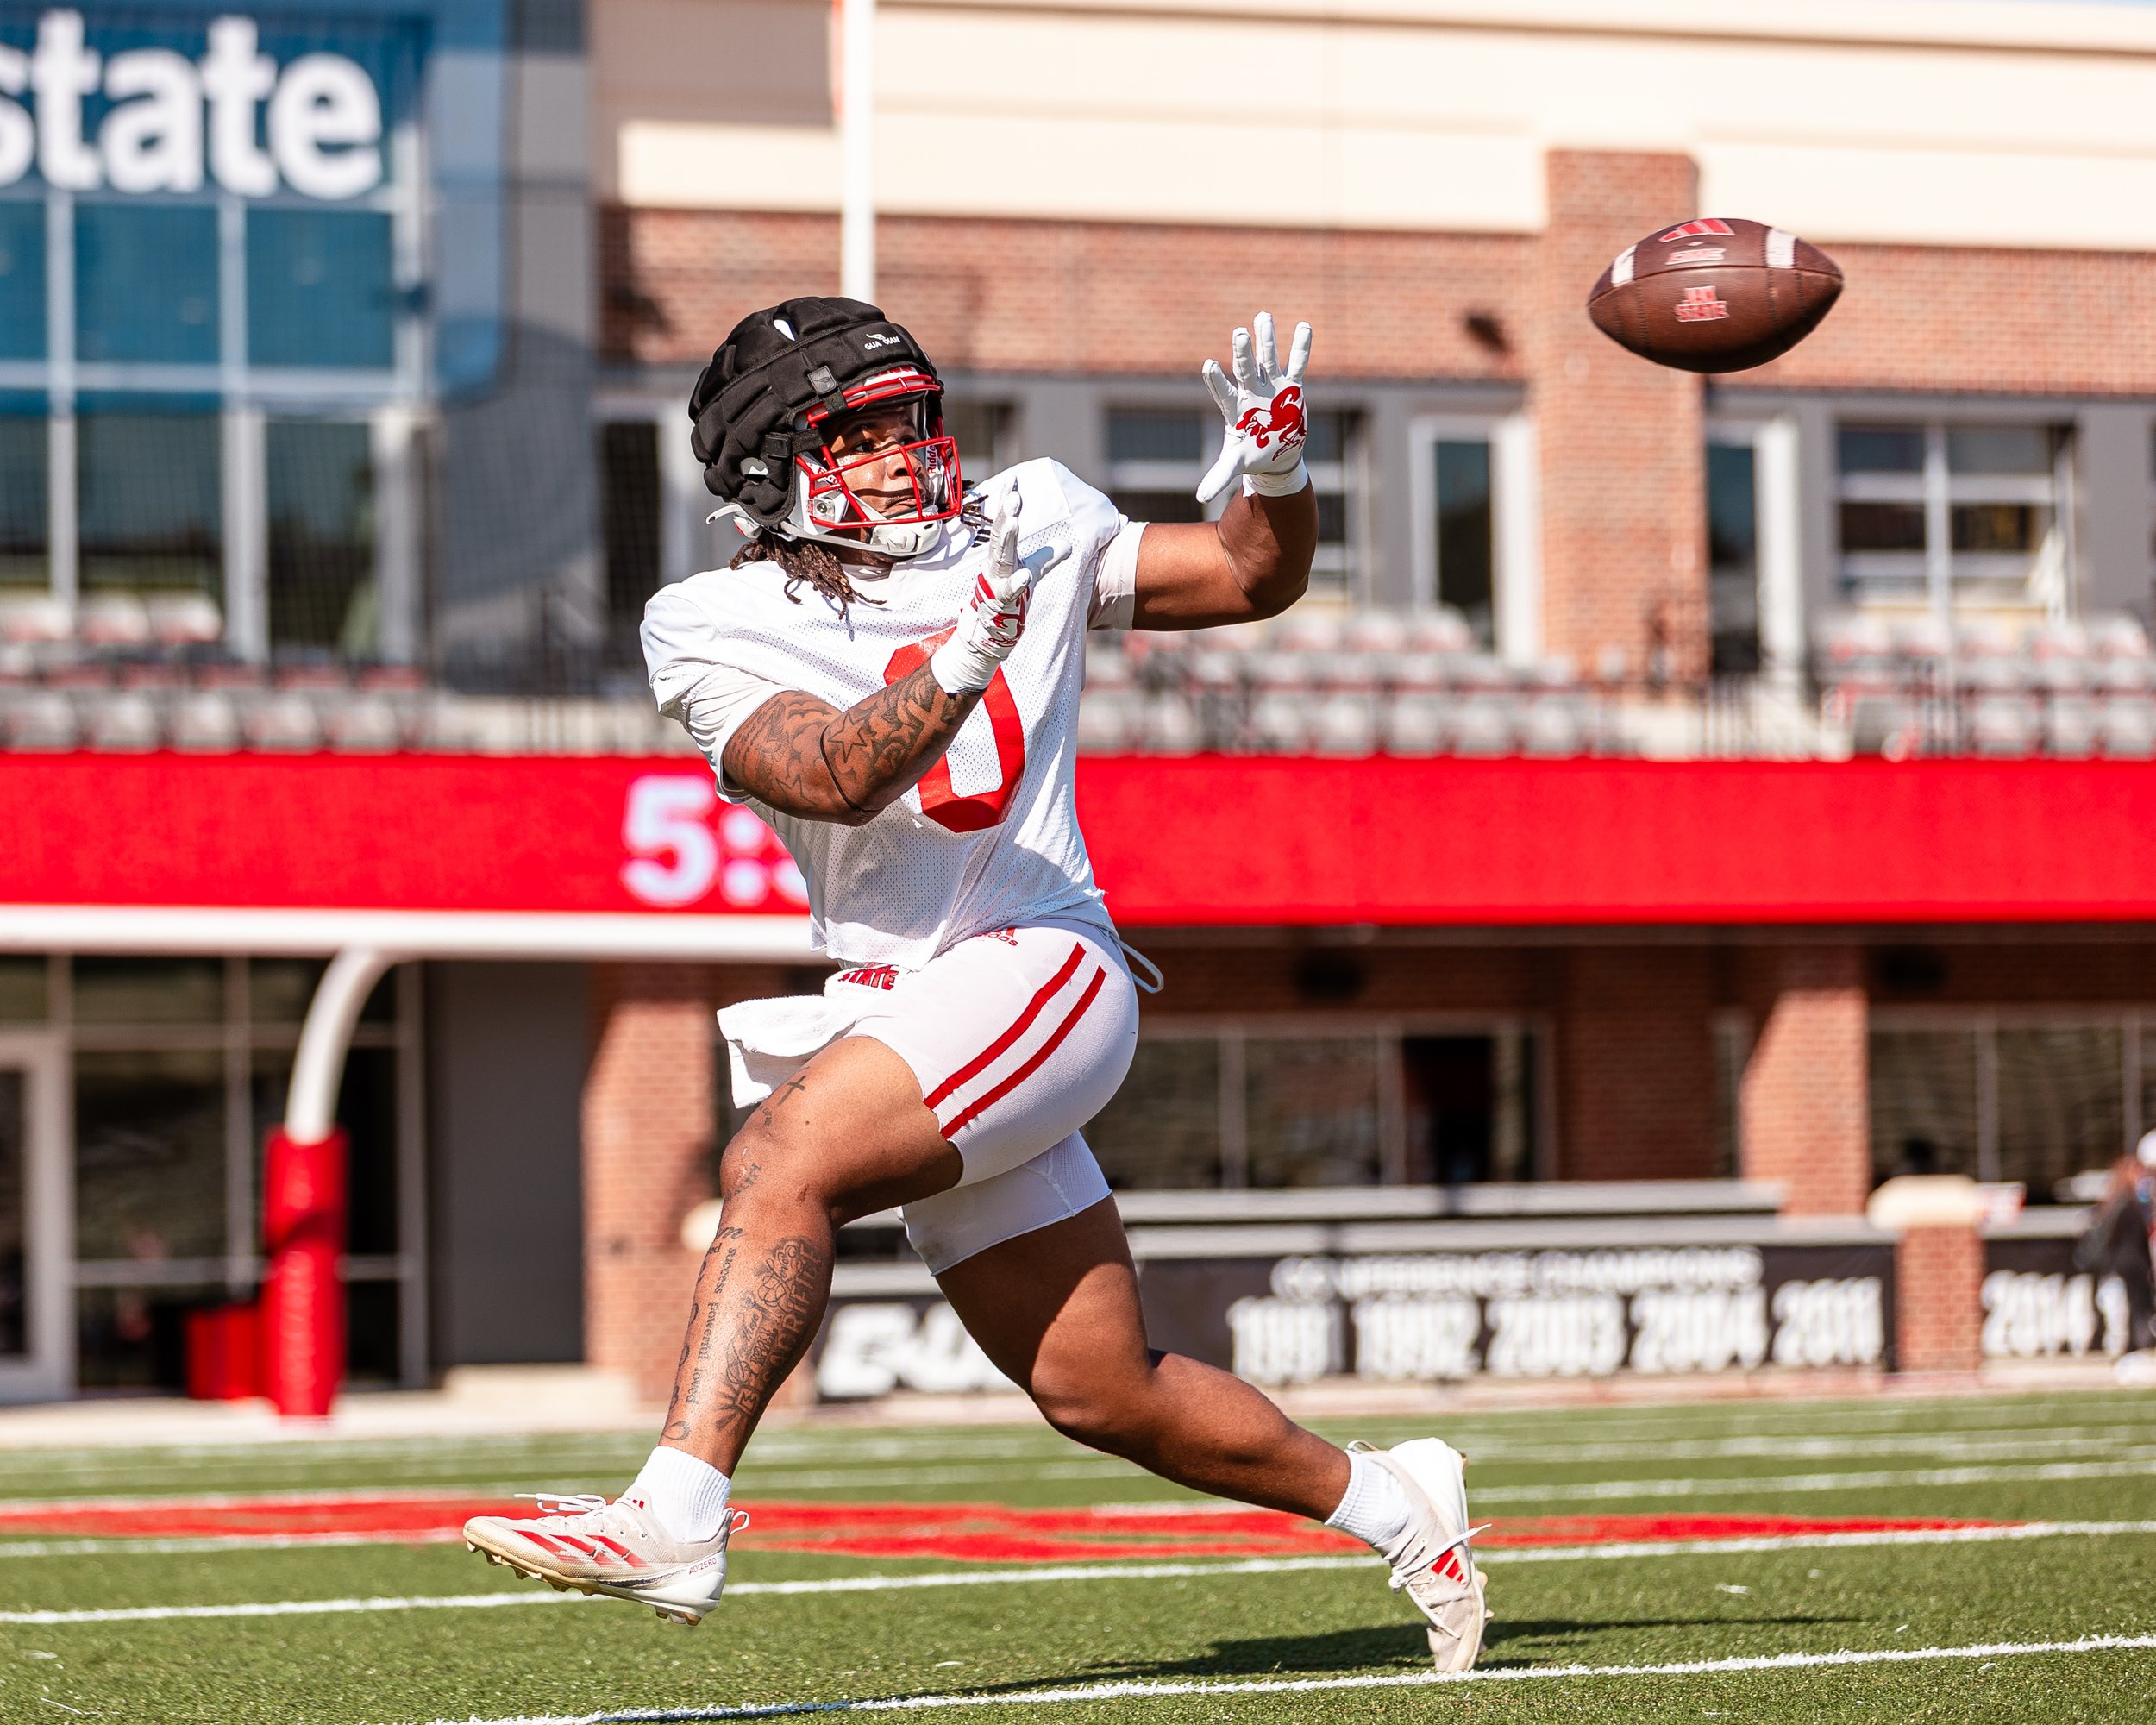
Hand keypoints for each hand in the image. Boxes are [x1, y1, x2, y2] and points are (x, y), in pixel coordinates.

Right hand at [929, 486, 1034, 694]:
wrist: (988, 632)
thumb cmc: (1008, 598)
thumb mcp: (1032, 573)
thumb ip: (1047, 558)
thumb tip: (1068, 544)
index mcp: (1003, 555)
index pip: (1005, 524)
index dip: (1008, 503)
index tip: (1013, 480)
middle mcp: (996, 565)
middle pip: (1001, 536)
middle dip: (1006, 514)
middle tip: (1013, 494)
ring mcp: (996, 583)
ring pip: (1001, 558)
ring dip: (1007, 539)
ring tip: (1014, 521)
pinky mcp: (1001, 603)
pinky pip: (1009, 592)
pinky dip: (1016, 583)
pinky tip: (1025, 576)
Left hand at [1196, 312, 1312, 505]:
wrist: (1276, 455)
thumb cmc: (1252, 456)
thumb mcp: (1236, 465)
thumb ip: (1219, 476)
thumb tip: (1199, 498)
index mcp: (1236, 409)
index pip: (1223, 391)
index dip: (1216, 379)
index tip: (1209, 364)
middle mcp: (1251, 392)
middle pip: (1246, 369)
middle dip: (1243, 353)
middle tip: (1240, 332)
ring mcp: (1271, 387)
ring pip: (1268, 359)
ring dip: (1267, 339)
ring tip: (1263, 316)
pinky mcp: (1291, 387)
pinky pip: (1297, 363)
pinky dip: (1301, 347)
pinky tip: (1304, 325)